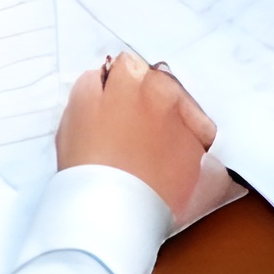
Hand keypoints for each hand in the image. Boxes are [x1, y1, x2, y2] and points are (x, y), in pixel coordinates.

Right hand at [60, 48, 214, 204]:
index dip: (117, 85)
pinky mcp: (198, 148)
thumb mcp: (75, 113)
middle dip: (146, 97)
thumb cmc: (87, 163)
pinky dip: (187, 139)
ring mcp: (184, 120)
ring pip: (180, 105)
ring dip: (169, 115)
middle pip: (157, 82)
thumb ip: (91, 85)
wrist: (113, 208)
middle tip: (129, 125)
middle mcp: (163, 93)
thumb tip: (105, 78)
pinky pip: (197, 134)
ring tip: (149, 144)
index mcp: (130, 80)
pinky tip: (167, 156)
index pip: (127, 65)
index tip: (112, 102)